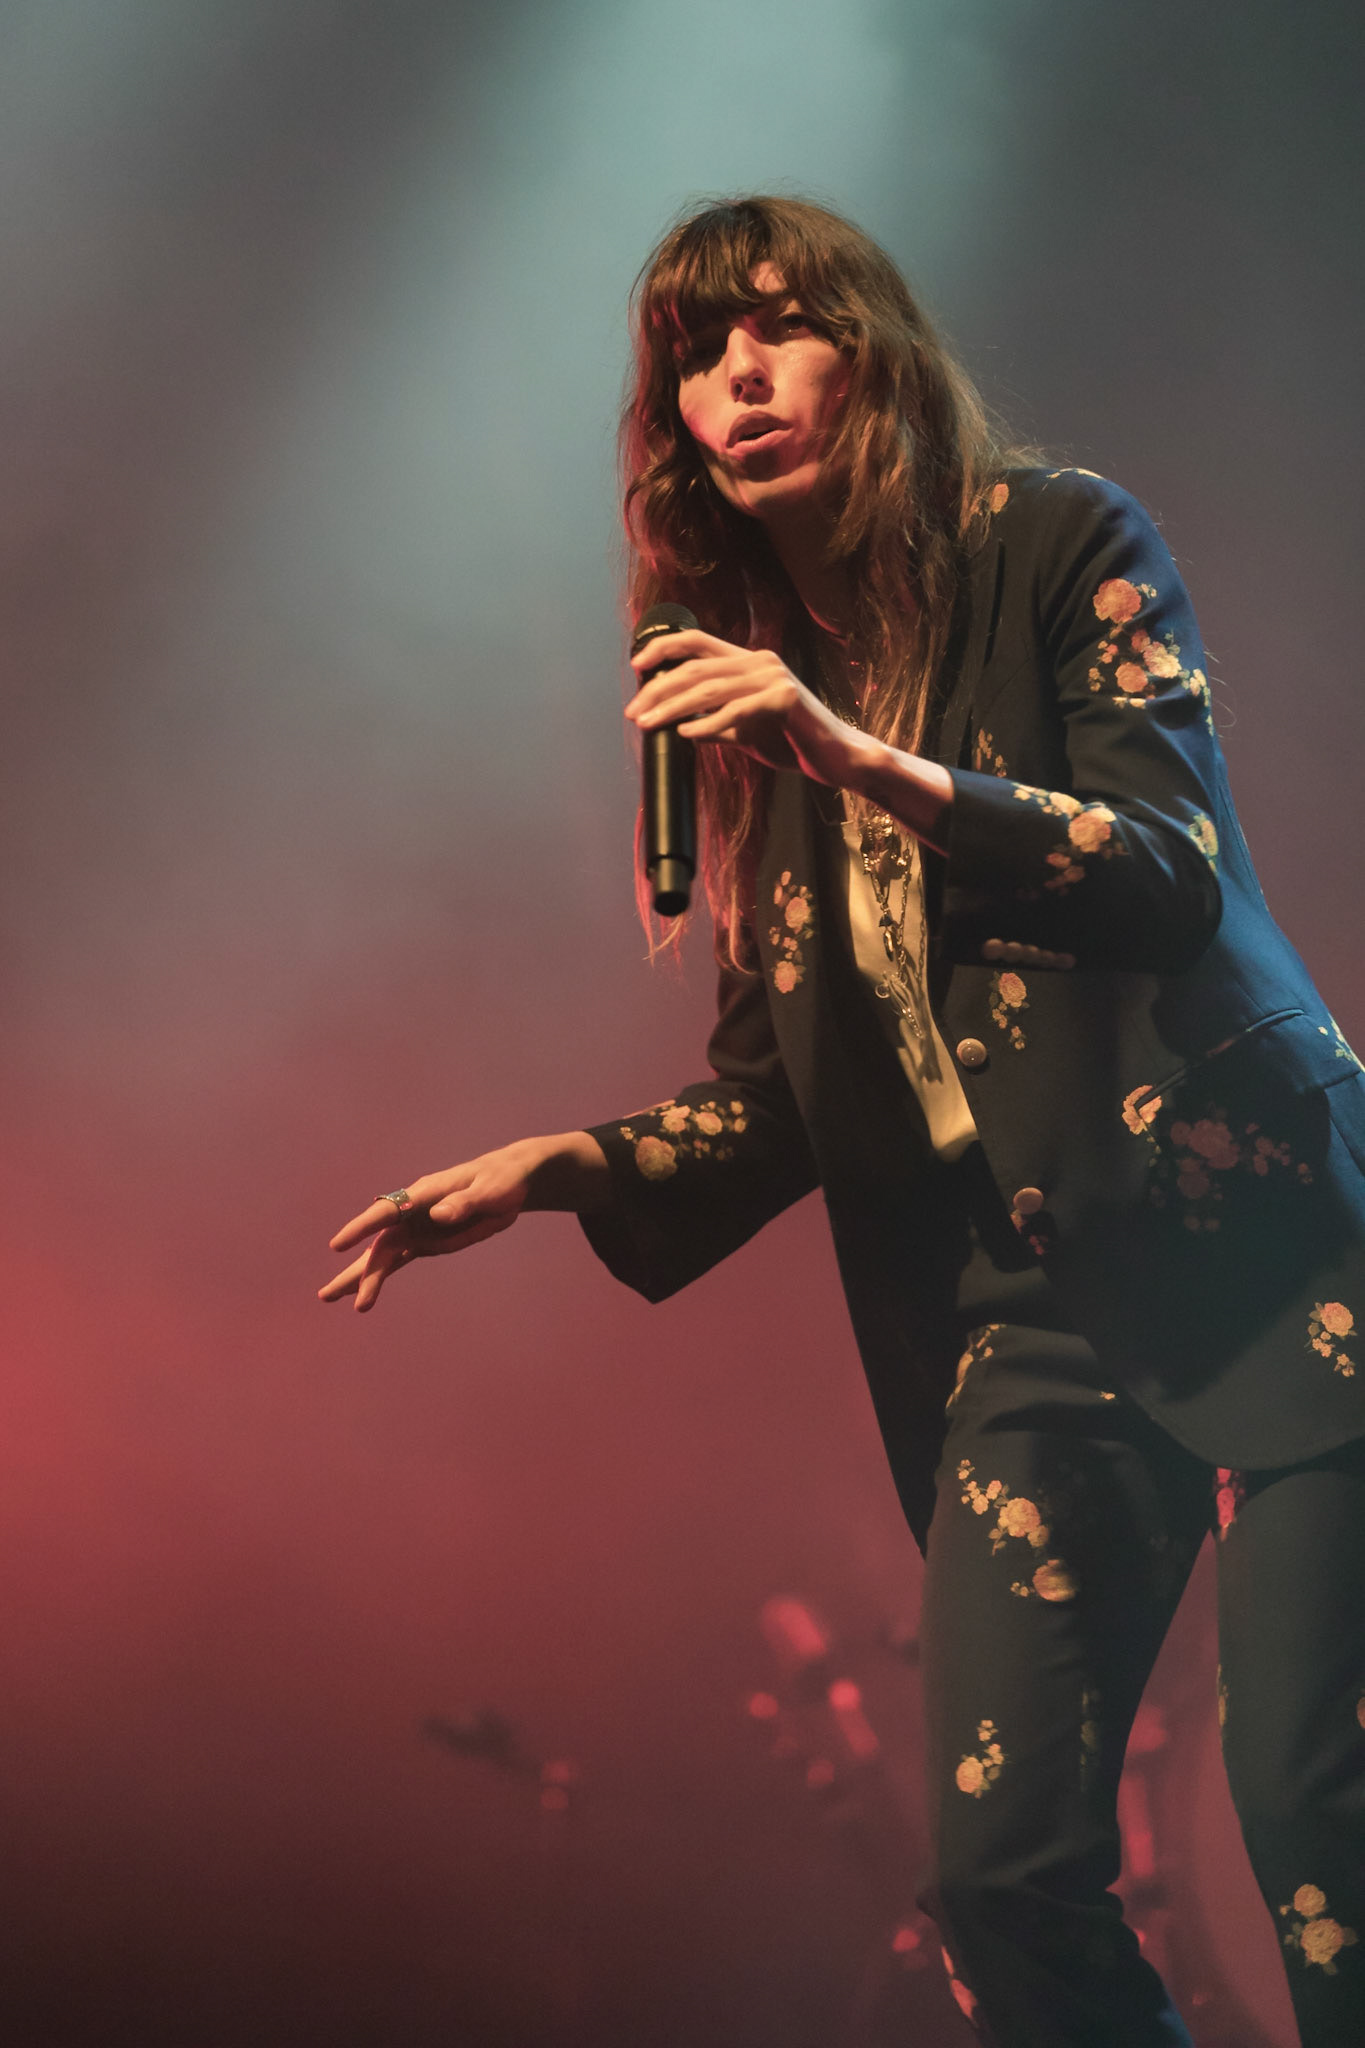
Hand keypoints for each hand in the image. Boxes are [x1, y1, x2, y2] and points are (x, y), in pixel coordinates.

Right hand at [319, 1132, 606, 1313]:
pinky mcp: (427, 1242)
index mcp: (424, 1195)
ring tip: (333, 1299)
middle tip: (328, 1295)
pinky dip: (382, 1276)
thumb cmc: (500, 1181)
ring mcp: (418, 1228)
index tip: (337, 1245)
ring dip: (362, 1278)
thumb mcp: (489, 1190)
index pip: (387, 1211)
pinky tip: (362, 1293)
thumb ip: (464, 1202)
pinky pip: (399, 1261)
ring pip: (383, 1256)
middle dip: (357, 1270)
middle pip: (379, 1244)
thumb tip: (439, 1215)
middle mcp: (413, 1213)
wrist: (509, 1183)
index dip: (362, 1227)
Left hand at [626, 628, 864, 786]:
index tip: (636, 667)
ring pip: (710, 688)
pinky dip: (708, 723)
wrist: (833, 757)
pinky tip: (686, 733)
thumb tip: (681, 724)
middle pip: (696, 667)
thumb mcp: (743, 731)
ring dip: (673, 707)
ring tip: (649, 724)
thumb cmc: (791, 742)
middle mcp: (759, 661)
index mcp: (749, 661)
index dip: (663, 648)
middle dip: (659, 690)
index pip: (698, 643)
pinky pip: (737, 710)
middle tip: (634, 713)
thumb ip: (715, 723)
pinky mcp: (785, 698)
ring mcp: (773, 677)